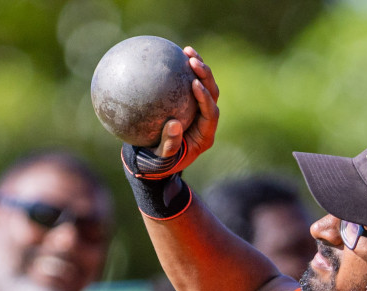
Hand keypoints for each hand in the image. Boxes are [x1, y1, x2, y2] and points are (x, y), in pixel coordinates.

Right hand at [152, 47, 219, 173]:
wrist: (153, 163)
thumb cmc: (157, 164)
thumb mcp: (160, 160)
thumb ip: (169, 145)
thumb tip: (173, 125)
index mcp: (204, 135)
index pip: (211, 113)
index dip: (206, 98)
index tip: (194, 84)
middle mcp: (204, 121)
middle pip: (212, 94)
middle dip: (205, 76)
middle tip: (192, 61)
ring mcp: (197, 112)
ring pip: (204, 86)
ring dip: (198, 68)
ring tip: (187, 50)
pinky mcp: (187, 104)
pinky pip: (187, 85)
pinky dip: (182, 71)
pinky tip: (172, 56)